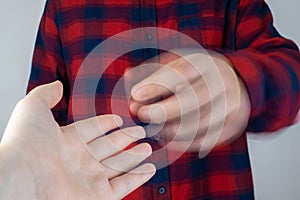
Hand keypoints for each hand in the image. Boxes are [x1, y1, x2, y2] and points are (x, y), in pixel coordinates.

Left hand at [0, 81, 154, 199]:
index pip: (92, 129)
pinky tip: (149, 169)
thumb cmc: (24, 145)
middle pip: (109, 147)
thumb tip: (57, 84)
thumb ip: (46, 95)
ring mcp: (90, 179)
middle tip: (141, 132)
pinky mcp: (98, 197)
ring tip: (148, 149)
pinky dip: (137, 178)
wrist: (22, 180)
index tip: (118, 120)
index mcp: (67, 140)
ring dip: (135, 157)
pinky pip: (123, 186)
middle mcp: (80, 160)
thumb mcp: (33, 109)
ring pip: (119, 166)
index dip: (106, 123)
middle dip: (126, 138)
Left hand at [128, 49, 250, 155]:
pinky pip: (208, 138)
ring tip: (156, 129)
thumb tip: (127, 76)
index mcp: (204, 63)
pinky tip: (172, 139)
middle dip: (163, 111)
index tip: (135, 95)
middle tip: (142, 114)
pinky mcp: (233, 122)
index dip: (156, 85)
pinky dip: (187, 142)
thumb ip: (151, 71)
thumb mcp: (176, 64)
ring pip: (199, 123)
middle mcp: (220, 82)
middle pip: (191, 100)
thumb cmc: (197, 73)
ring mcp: (230, 103)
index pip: (179, 74)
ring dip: (172, 130)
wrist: (234, 80)